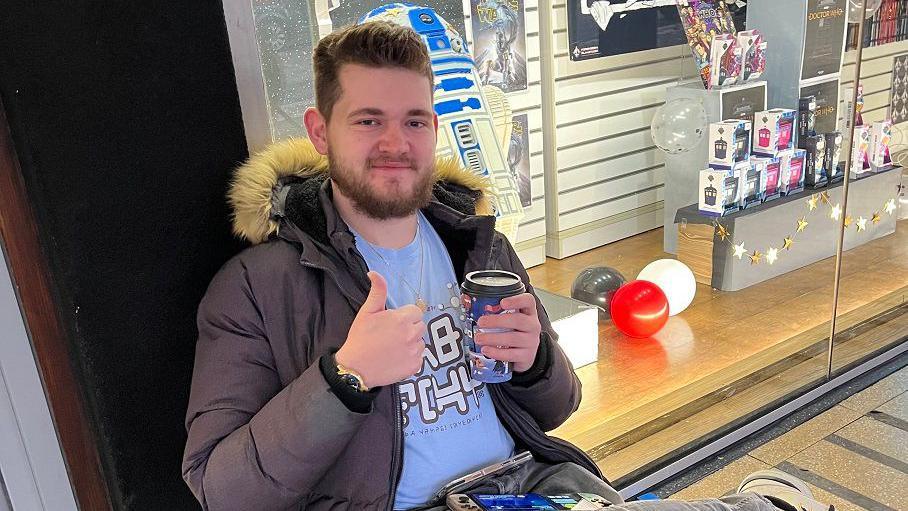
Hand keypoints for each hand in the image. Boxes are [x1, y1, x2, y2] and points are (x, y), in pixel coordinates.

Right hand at [335, 272, 425, 387]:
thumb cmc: (360, 339)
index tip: (393, 323)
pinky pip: (420, 357)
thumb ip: (377, 291)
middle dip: (409, 328)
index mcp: (402, 319)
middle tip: (392, 335)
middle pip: (420, 326)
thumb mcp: (367, 312)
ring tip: (393, 347)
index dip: (404, 316)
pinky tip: (396, 357)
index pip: (415, 311)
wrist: (356, 368)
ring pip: (421, 341)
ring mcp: (414, 352)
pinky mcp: (415, 366)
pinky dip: (411, 357)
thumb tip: (375, 274)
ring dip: (411, 342)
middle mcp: (411, 335)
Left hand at [474, 293, 541, 372]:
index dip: (517, 300)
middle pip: (518, 321)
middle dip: (497, 321)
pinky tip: (486, 350)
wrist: (526, 354)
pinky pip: (512, 354)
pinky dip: (497, 353)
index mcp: (529, 312)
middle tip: (481, 322)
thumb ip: (498, 312)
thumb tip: (470, 304)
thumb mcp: (511, 320)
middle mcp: (532, 326)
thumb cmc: (515, 332)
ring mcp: (531, 341)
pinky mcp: (527, 356)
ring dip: (493, 338)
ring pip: (514, 338)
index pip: (528, 301)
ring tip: (479, 338)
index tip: (502, 302)